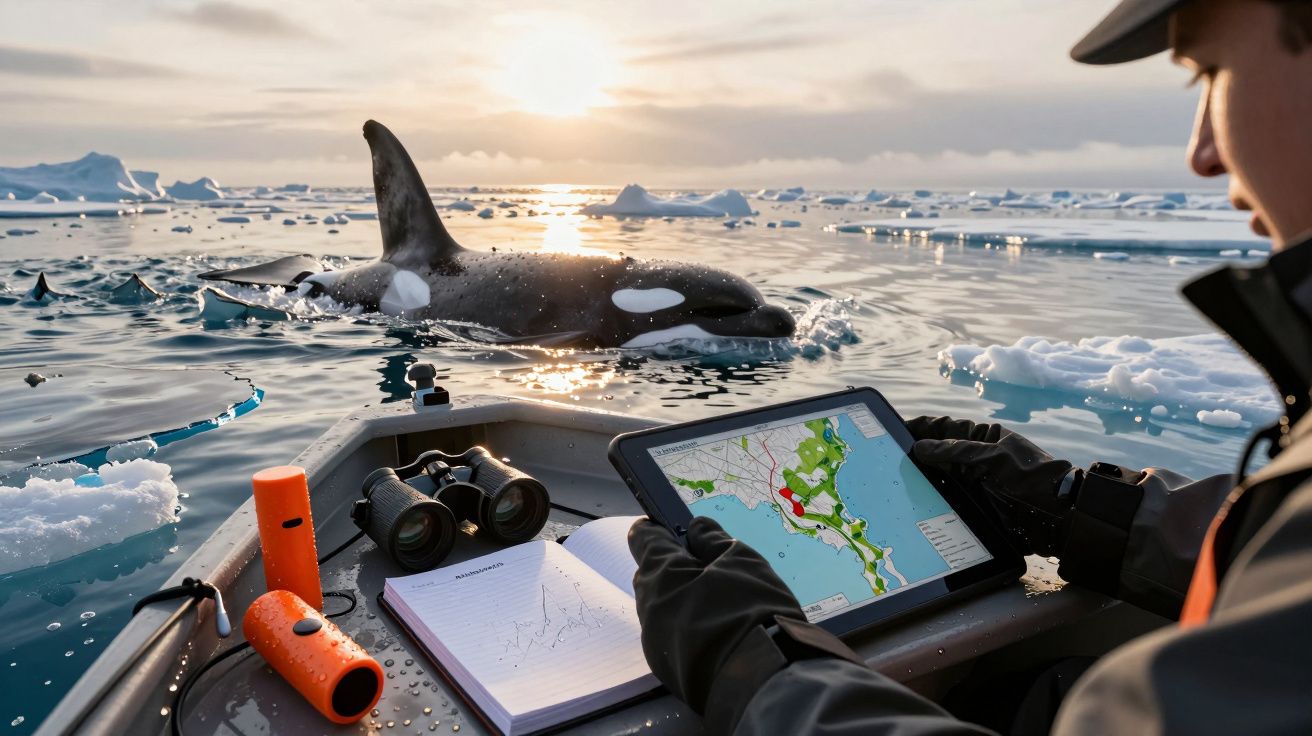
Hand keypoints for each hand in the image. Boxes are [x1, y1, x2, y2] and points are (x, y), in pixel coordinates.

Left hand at [628, 516, 804, 713]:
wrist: (761, 682)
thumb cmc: (750, 612)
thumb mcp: (742, 561)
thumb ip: (714, 539)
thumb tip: (696, 528)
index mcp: (661, 573)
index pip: (644, 538)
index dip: (659, 528)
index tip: (675, 528)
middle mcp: (648, 606)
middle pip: (653, 575)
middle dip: (676, 568)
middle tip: (712, 569)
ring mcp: (655, 642)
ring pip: (663, 608)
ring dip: (682, 601)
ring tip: (721, 605)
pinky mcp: (667, 670)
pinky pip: (672, 637)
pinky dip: (689, 630)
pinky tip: (718, 633)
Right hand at [906, 416, 1075, 555]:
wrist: (1059, 520)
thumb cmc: (1032, 480)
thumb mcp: (995, 458)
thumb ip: (957, 451)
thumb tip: (920, 447)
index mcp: (983, 439)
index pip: (943, 428)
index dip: (919, 428)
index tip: (893, 431)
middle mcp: (974, 460)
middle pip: (936, 455)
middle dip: (914, 458)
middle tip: (886, 463)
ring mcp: (973, 485)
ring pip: (939, 480)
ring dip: (920, 482)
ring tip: (893, 485)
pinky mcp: (973, 508)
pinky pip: (946, 503)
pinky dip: (930, 503)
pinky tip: (912, 506)